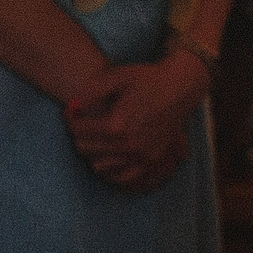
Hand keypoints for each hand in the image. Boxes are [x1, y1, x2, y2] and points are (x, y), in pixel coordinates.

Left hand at [65, 53, 208, 193]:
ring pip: (98, 164)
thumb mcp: (117, 76)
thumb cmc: (148, 79)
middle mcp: (127, 144)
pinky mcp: (150, 160)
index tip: (74, 113)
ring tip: (97, 138)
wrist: (180, 86)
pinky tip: (109, 157)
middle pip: (85, 148)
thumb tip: (72, 107)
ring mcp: (140, 155)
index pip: (78, 130)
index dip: (72, 119)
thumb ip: (90, 91)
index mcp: (116, 124)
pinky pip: (121, 176)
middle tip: (85, 123)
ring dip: (93, 151)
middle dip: (80, 134)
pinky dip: (110, 169)